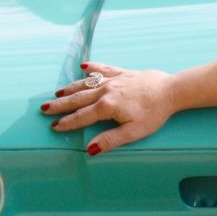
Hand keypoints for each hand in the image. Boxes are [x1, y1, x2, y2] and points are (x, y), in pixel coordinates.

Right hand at [41, 62, 175, 154]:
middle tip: (44, 108)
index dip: (67, 123)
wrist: (172, 90)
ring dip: (71, 88)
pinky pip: (104, 69)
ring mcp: (115, 80)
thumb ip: (110, 140)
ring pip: (87, 83)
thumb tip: (90, 149)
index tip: (54, 126)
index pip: (82, 117)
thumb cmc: (155, 113)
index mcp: (108, 107)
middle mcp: (107, 91)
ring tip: (58, 92)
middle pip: (78, 99)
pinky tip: (84, 66)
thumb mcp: (134, 132)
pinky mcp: (124, 72)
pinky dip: (93, 67)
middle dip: (60, 104)